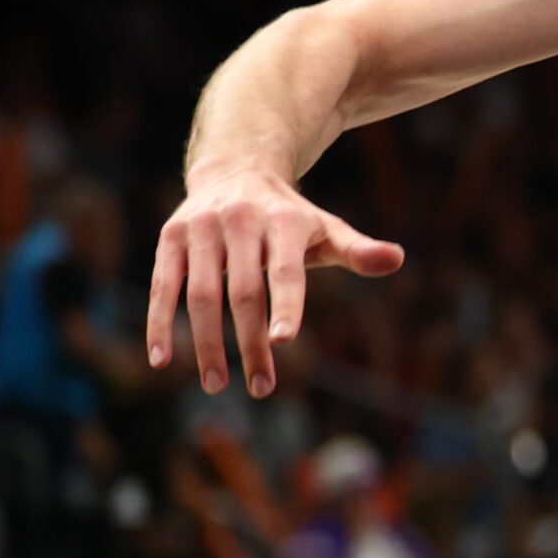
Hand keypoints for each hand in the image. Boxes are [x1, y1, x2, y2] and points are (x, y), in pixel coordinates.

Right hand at [149, 160, 404, 397]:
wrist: (237, 170)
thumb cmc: (290, 217)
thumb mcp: (326, 229)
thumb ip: (357, 250)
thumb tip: (397, 259)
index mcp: (285, 221)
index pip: (286, 270)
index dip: (285, 305)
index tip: (283, 341)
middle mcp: (241, 221)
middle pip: (244, 292)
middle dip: (250, 343)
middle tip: (261, 387)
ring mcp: (201, 228)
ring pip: (200, 294)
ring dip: (206, 344)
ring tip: (217, 384)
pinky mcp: (170, 238)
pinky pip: (162, 287)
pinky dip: (159, 324)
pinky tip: (162, 360)